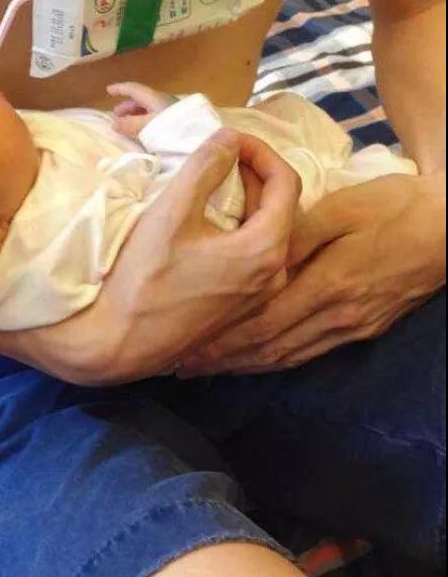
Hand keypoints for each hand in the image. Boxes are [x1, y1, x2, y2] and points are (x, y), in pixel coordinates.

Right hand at [0, 132, 299, 384]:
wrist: (117, 342)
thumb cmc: (143, 277)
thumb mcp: (172, 211)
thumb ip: (205, 166)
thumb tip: (228, 137)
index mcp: (266, 250)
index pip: (286, 181)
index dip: (260, 150)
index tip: (229, 137)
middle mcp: (275, 275)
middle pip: (280, 205)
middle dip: (253, 171)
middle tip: (219, 152)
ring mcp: (259, 295)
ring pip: (266, 228)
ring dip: (245, 197)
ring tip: (212, 178)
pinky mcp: (240, 306)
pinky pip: (253, 252)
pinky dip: (238, 224)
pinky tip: (207, 216)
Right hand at [108, 81, 177, 139]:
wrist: (199, 140)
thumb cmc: (170, 130)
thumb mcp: (146, 127)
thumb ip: (129, 125)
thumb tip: (114, 124)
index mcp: (155, 98)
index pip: (135, 89)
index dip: (121, 89)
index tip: (108, 91)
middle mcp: (164, 102)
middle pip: (142, 100)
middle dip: (128, 106)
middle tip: (117, 116)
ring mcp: (172, 112)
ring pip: (149, 110)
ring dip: (136, 115)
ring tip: (128, 126)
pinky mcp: (177, 123)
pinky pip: (156, 119)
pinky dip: (145, 122)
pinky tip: (144, 133)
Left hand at [179, 171, 446, 377]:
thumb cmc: (394, 207)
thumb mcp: (342, 208)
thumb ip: (297, 233)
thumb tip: (255, 254)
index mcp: (330, 285)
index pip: (263, 321)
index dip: (221, 338)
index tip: (186, 344)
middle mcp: (338, 317)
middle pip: (269, 347)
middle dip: (223, 359)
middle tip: (182, 366)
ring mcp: (353, 327)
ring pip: (288, 355)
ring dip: (246, 365)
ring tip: (209, 369)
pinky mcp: (364, 328)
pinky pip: (310, 352)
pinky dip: (277, 359)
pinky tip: (258, 360)